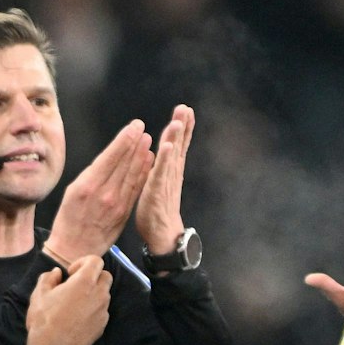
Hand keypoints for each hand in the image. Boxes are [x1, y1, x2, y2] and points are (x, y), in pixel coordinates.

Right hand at [25, 254, 110, 344]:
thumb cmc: (44, 318)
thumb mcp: (39, 294)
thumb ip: (49, 278)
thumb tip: (56, 273)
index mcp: (85, 282)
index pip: (96, 261)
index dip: (84, 262)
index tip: (71, 273)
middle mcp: (99, 294)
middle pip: (106, 276)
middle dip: (93, 276)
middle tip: (76, 286)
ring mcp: (103, 311)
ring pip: (105, 295)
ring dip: (93, 294)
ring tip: (75, 304)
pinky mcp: (102, 326)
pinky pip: (102, 312)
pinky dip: (93, 310)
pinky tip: (78, 319)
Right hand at [44, 120, 152, 262]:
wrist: (74, 249)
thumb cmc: (69, 219)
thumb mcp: (72, 192)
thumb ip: (91, 175)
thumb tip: (108, 158)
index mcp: (87, 185)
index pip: (110, 156)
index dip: (124, 140)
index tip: (133, 127)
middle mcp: (104, 193)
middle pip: (123, 163)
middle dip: (134, 143)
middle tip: (143, 128)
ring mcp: (116, 204)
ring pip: (132, 175)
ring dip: (141, 156)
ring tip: (148, 141)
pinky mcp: (124, 213)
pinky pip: (135, 190)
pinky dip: (143, 175)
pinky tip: (148, 162)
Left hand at [135, 105, 194, 252]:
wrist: (162, 235)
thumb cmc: (158, 210)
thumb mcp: (160, 183)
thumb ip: (162, 166)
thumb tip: (161, 150)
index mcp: (171, 170)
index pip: (178, 145)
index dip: (183, 128)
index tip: (186, 110)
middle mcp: (172, 174)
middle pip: (178, 146)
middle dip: (182, 127)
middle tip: (185, 109)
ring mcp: (166, 182)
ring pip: (172, 156)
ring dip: (176, 138)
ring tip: (178, 122)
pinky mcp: (157, 191)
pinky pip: (161, 172)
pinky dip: (164, 158)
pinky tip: (166, 146)